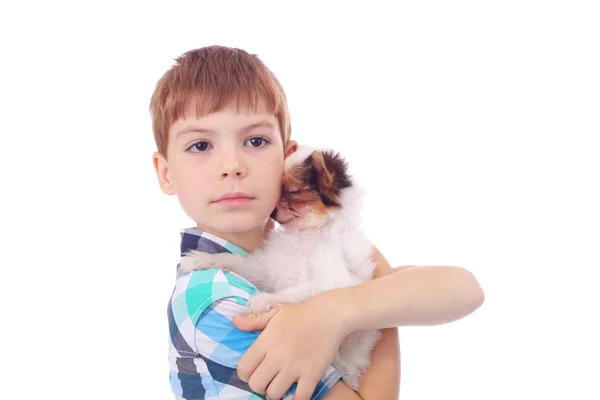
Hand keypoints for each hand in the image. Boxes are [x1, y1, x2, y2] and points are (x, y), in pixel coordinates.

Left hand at [232, 294, 348, 399]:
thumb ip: (253, 320)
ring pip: (274, 394)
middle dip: (259, 385)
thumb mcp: (274, 312)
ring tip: (280, 385)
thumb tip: (234, 322)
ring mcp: (294, 368)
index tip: (253, 370)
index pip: (243, 368)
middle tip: (267, 379)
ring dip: (275, 392)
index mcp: (265, 342)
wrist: (329, 315)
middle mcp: (277, 357)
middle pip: (256, 385)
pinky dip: (296, 399)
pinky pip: (299, 398)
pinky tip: (296, 393)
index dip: (245, 373)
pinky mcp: (312, 375)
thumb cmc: (300, 313)